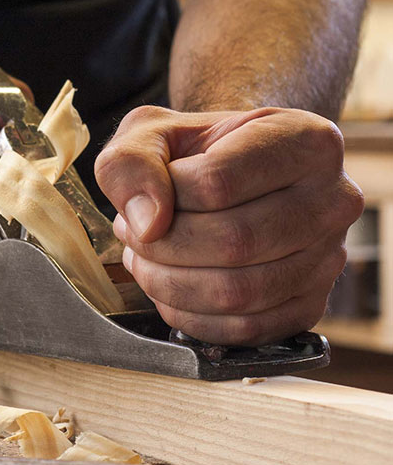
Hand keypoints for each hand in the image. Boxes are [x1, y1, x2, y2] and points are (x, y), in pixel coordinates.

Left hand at [95, 106, 363, 345]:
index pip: (217, 183)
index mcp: (305, 141)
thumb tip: (147, 224)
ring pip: (238, 291)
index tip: (144, 198)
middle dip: (163, 247)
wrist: (226, 180)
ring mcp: (328, 259)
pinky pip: (245, 329)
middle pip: (233, 242)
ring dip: (169, 284)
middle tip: (134, 236)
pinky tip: (169, 289)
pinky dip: (191, 316)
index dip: (164, 199)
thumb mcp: (148, 134)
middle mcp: (333, 200)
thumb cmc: (191, 155)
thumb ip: (131, 163)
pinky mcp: (310, 306)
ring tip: (146, 259)